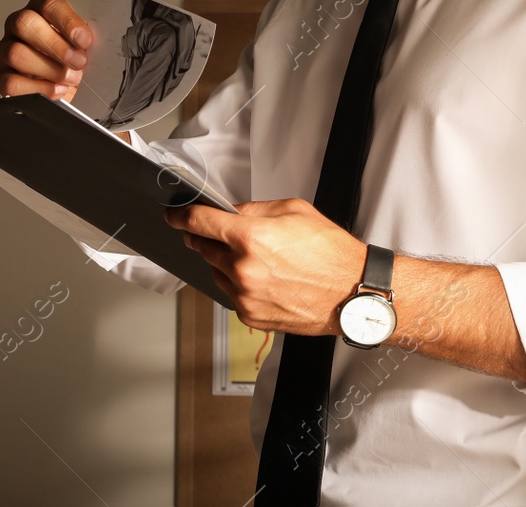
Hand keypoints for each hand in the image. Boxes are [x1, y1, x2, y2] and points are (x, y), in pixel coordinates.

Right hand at [0, 0, 94, 99]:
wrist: (64, 86)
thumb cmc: (73, 60)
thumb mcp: (83, 45)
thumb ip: (87, 40)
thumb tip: (100, 42)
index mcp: (41, 11)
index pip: (48, 4)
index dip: (67, 21)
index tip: (84, 40)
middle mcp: (19, 26)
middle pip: (25, 23)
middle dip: (56, 46)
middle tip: (79, 62)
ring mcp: (6, 50)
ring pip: (17, 53)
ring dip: (49, 69)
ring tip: (70, 78)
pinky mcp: (1, 76)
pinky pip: (11, 82)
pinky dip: (38, 89)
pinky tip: (57, 90)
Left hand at [165, 198, 365, 336]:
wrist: (351, 293)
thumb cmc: (331, 253)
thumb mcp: (294, 210)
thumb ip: (255, 210)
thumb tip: (230, 213)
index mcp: (251, 238)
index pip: (199, 223)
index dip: (181, 216)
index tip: (174, 216)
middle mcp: (242, 270)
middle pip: (203, 248)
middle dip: (206, 238)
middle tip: (223, 234)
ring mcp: (244, 296)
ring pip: (215, 272)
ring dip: (225, 262)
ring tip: (259, 259)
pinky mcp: (249, 316)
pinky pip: (230, 294)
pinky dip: (238, 284)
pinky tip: (265, 278)